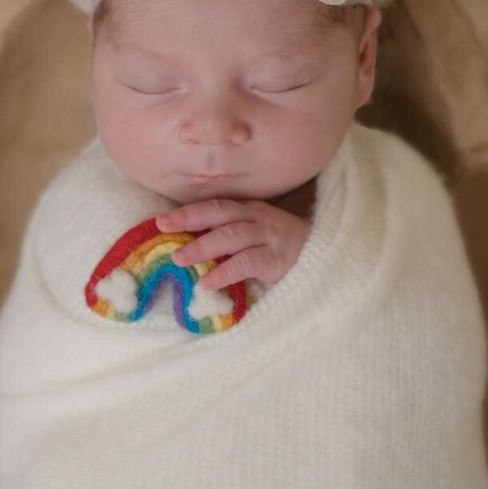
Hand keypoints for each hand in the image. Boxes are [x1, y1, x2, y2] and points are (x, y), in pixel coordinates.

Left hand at [155, 199, 312, 290]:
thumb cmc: (284, 249)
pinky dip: (225, 272)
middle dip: (189, 219)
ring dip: (203, 246)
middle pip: (220, 213)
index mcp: (250, 210)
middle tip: (162, 227)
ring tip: (179, 259)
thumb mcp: (257, 236)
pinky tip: (208, 282)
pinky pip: (247, 262)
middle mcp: (259, 218)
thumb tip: (190, 248)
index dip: (188, 211)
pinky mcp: (278, 258)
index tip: (161, 221)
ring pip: (232, 236)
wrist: (326, 258)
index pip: (216, 206)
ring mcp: (270, 236)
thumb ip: (231, 238)